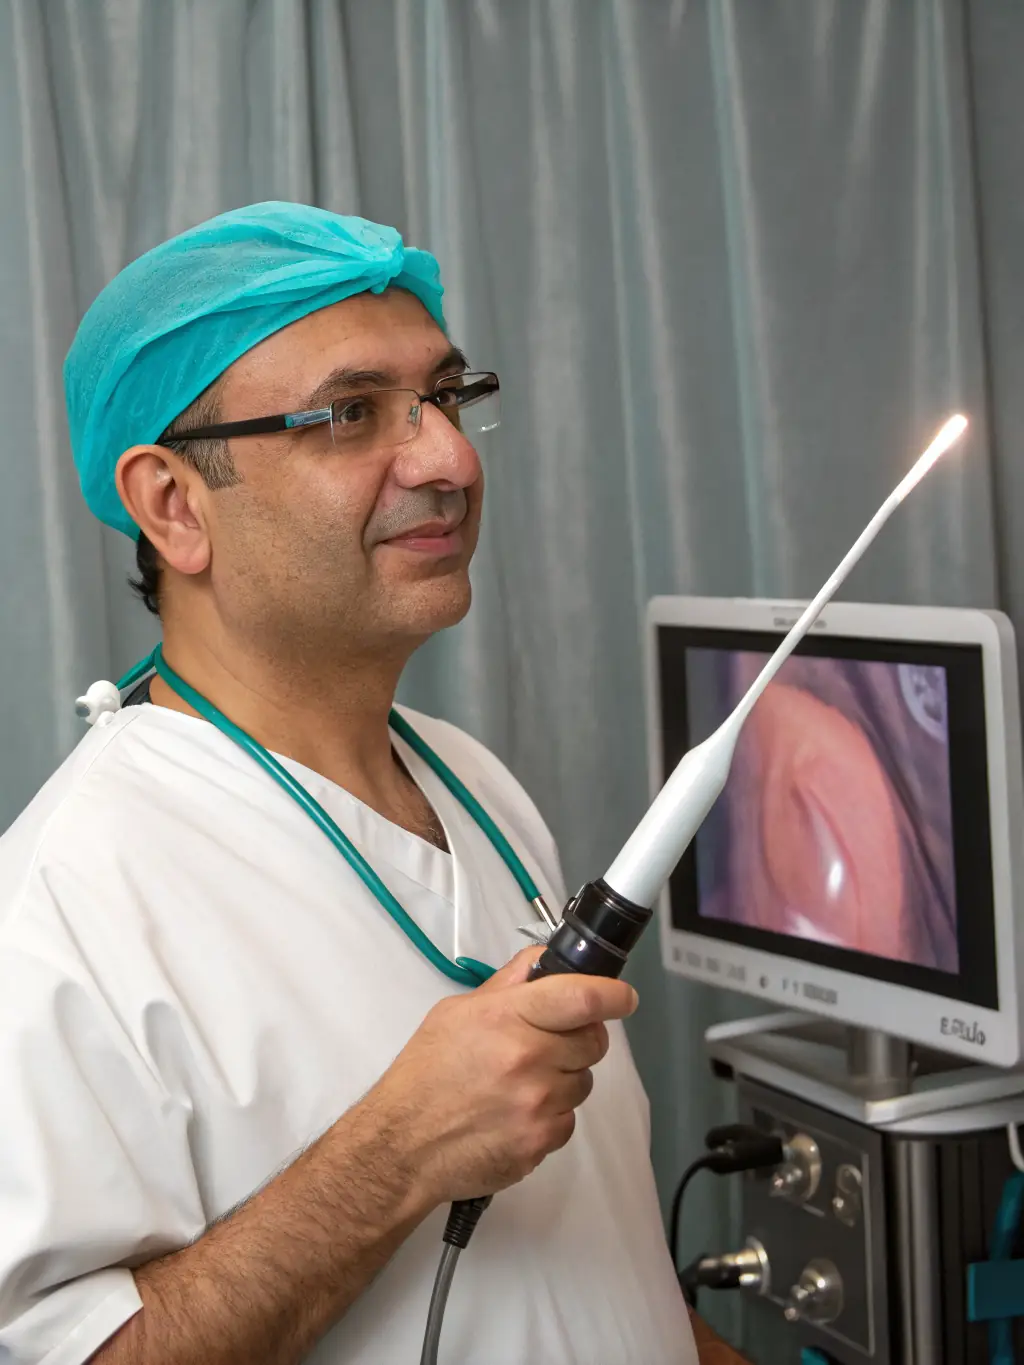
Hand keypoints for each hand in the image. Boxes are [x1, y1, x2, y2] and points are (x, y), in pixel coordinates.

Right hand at [364, 948, 638, 1204]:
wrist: (403, 1146)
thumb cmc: (425, 1075)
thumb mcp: (457, 1012)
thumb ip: (508, 984)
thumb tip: (545, 962)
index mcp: (507, 1018)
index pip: (582, 997)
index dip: (613, 994)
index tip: (623, 997)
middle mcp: (528, 1059)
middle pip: (593, 1040)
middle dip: (580, 1037)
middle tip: (548, 1043)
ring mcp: (538, 1104)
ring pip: (582, 1081)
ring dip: (562, 1079)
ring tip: (519, 1083)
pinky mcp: (540, 1142)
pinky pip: (567, 1120)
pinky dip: (550, 1115)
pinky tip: (515, 1112)